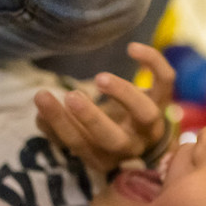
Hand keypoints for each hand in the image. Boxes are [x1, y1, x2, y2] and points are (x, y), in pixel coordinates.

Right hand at [33, 42, 173, 172]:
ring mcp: (151, 125)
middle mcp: (130, 145)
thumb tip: (40, 117)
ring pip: (146, 113)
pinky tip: (132, 49)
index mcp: (104, 156)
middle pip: (113, 139)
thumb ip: (58, 128)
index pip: (80, 144)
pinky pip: (165, 82)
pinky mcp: (165, 101)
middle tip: (70, 97)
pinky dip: (153, 63)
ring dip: (124, 94)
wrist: (146, 140)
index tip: (42, 98)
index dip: (60, 124)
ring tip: (99, 78)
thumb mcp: (79, 136)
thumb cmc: (103, 135)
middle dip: (91, 118)